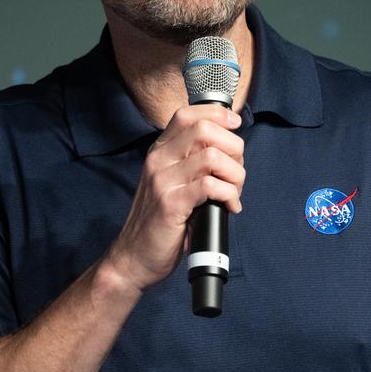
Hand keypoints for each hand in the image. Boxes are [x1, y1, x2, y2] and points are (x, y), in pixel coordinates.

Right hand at [100, 105, 245, 294]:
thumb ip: (192, 163)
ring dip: (235, 175)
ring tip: (234, 193)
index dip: (217, 114)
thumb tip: (231, 150)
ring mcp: (163, 181)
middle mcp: (158, 161)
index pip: (188, 114)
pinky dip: (229, 195)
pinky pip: (209, 186)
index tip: (235, 125)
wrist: (133, 257)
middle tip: (236, 173)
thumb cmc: (161, 222)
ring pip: (212, 157)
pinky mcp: (170, 205)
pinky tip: (229, 207)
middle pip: (204, 130)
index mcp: (160, 152)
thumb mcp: (172, 183)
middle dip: (234, 148)